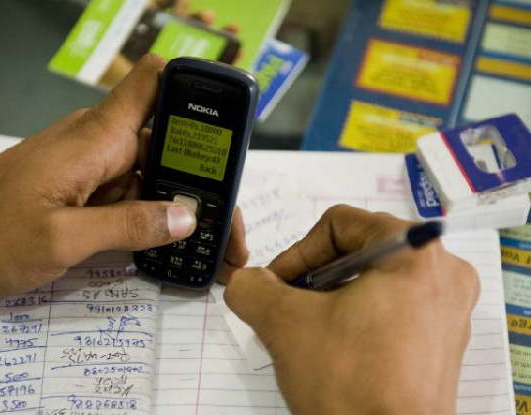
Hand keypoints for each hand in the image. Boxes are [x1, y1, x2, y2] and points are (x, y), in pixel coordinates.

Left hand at [0, 54, 247, 294]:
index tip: (229, 126)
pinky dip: (155, 218)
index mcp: (98, 138)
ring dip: (184, 208)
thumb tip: (187, 216)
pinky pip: (132, 195)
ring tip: (215, 249)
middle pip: (170, 145)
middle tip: (231, 234)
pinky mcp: (87, 188)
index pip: (152, 83)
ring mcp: (94, 166)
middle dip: (206, 185)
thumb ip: (128, 227)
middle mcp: (101, 143)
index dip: (193, 89)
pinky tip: (175, 246)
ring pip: (155, 175)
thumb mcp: (62, 239)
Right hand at [224, 205, 478, 414]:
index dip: (298, 252)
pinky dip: (358, 319)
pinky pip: (392, 309)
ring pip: (374, 282)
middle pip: (359, 251)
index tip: (278, 286)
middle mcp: (444, 274)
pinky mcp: (443, 342)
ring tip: (309, 331)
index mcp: (415, 252)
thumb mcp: (284, 324)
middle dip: (314, 278)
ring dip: (333, 299)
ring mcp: (449, 310)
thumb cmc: (348, 381)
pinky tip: (336, 349)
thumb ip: (252, 287)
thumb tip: (244, 281)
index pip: (340, 223)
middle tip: (290, 308)